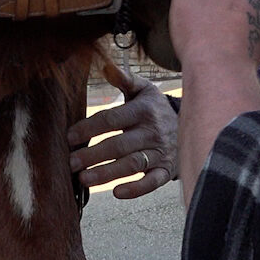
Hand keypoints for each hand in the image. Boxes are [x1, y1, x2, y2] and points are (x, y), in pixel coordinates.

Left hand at [67, 61, 176, 199]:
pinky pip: (152, 182)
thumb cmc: (154, 108)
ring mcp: (159, 152)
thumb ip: (124, 80)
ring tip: (84, 179)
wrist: (190, 126)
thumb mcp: (143, 90)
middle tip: (71, 163)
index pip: (112, 119)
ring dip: (107, 174)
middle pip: (119, 145)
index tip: (69, 137)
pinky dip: (136, 189)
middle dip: (93, 155)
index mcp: (143, 110)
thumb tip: (105, 66)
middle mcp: (152, 132)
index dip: (89, 128)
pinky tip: (116, 193)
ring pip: (132, 165)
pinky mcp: (165, 170)